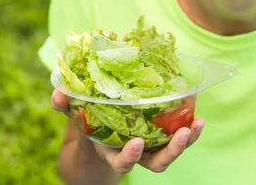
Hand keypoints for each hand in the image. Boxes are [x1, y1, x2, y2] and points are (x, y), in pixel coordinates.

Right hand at [52, 89, 203, 173]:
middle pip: (156, 163)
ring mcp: (151, 145)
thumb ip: (66, 106)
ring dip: (187, 140)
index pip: (122, 161)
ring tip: (197, 124)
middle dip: (171, 152)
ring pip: (172, 151)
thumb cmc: (89, 120)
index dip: (129, 156)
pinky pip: (179, 135)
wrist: (102, 126)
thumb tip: (57, 93)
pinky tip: (198, 114)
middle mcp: (135, 151)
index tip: (137, 142)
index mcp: (112, 150)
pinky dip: (190, 128)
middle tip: (181, 134)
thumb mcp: (75, 114)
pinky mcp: (162, 133)